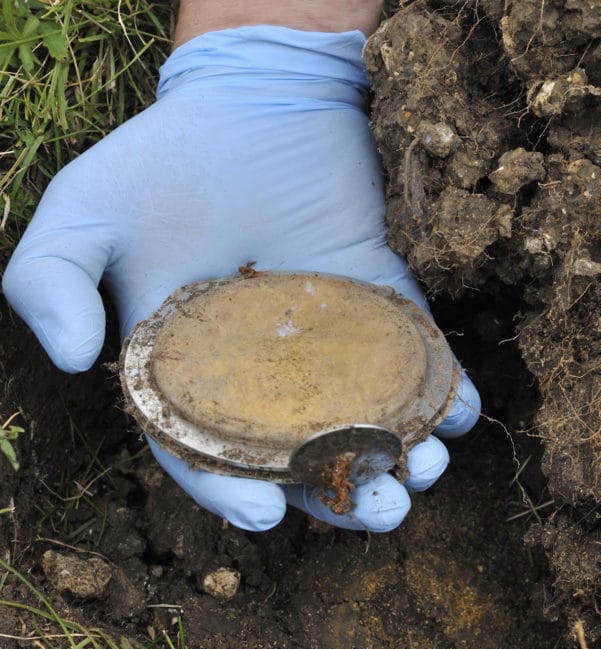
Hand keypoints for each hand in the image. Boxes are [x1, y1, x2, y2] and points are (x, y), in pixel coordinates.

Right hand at [1, 25, 479, 531]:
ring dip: (408, 453)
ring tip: (430, 469)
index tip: (268, 513)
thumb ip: (53, 280)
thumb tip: (75, 362)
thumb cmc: (164, 158)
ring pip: (371, 419)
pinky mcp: (386, 304)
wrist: (254, 99)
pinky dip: (446, 387)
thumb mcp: (83, 210)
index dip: (232, 489)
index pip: (212, 451)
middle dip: (345, 492)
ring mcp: (334, 342)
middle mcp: (268, 373)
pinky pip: (419, 358)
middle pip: (308, 455)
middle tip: (384, 509)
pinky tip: (462, 408)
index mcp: (194, 374)